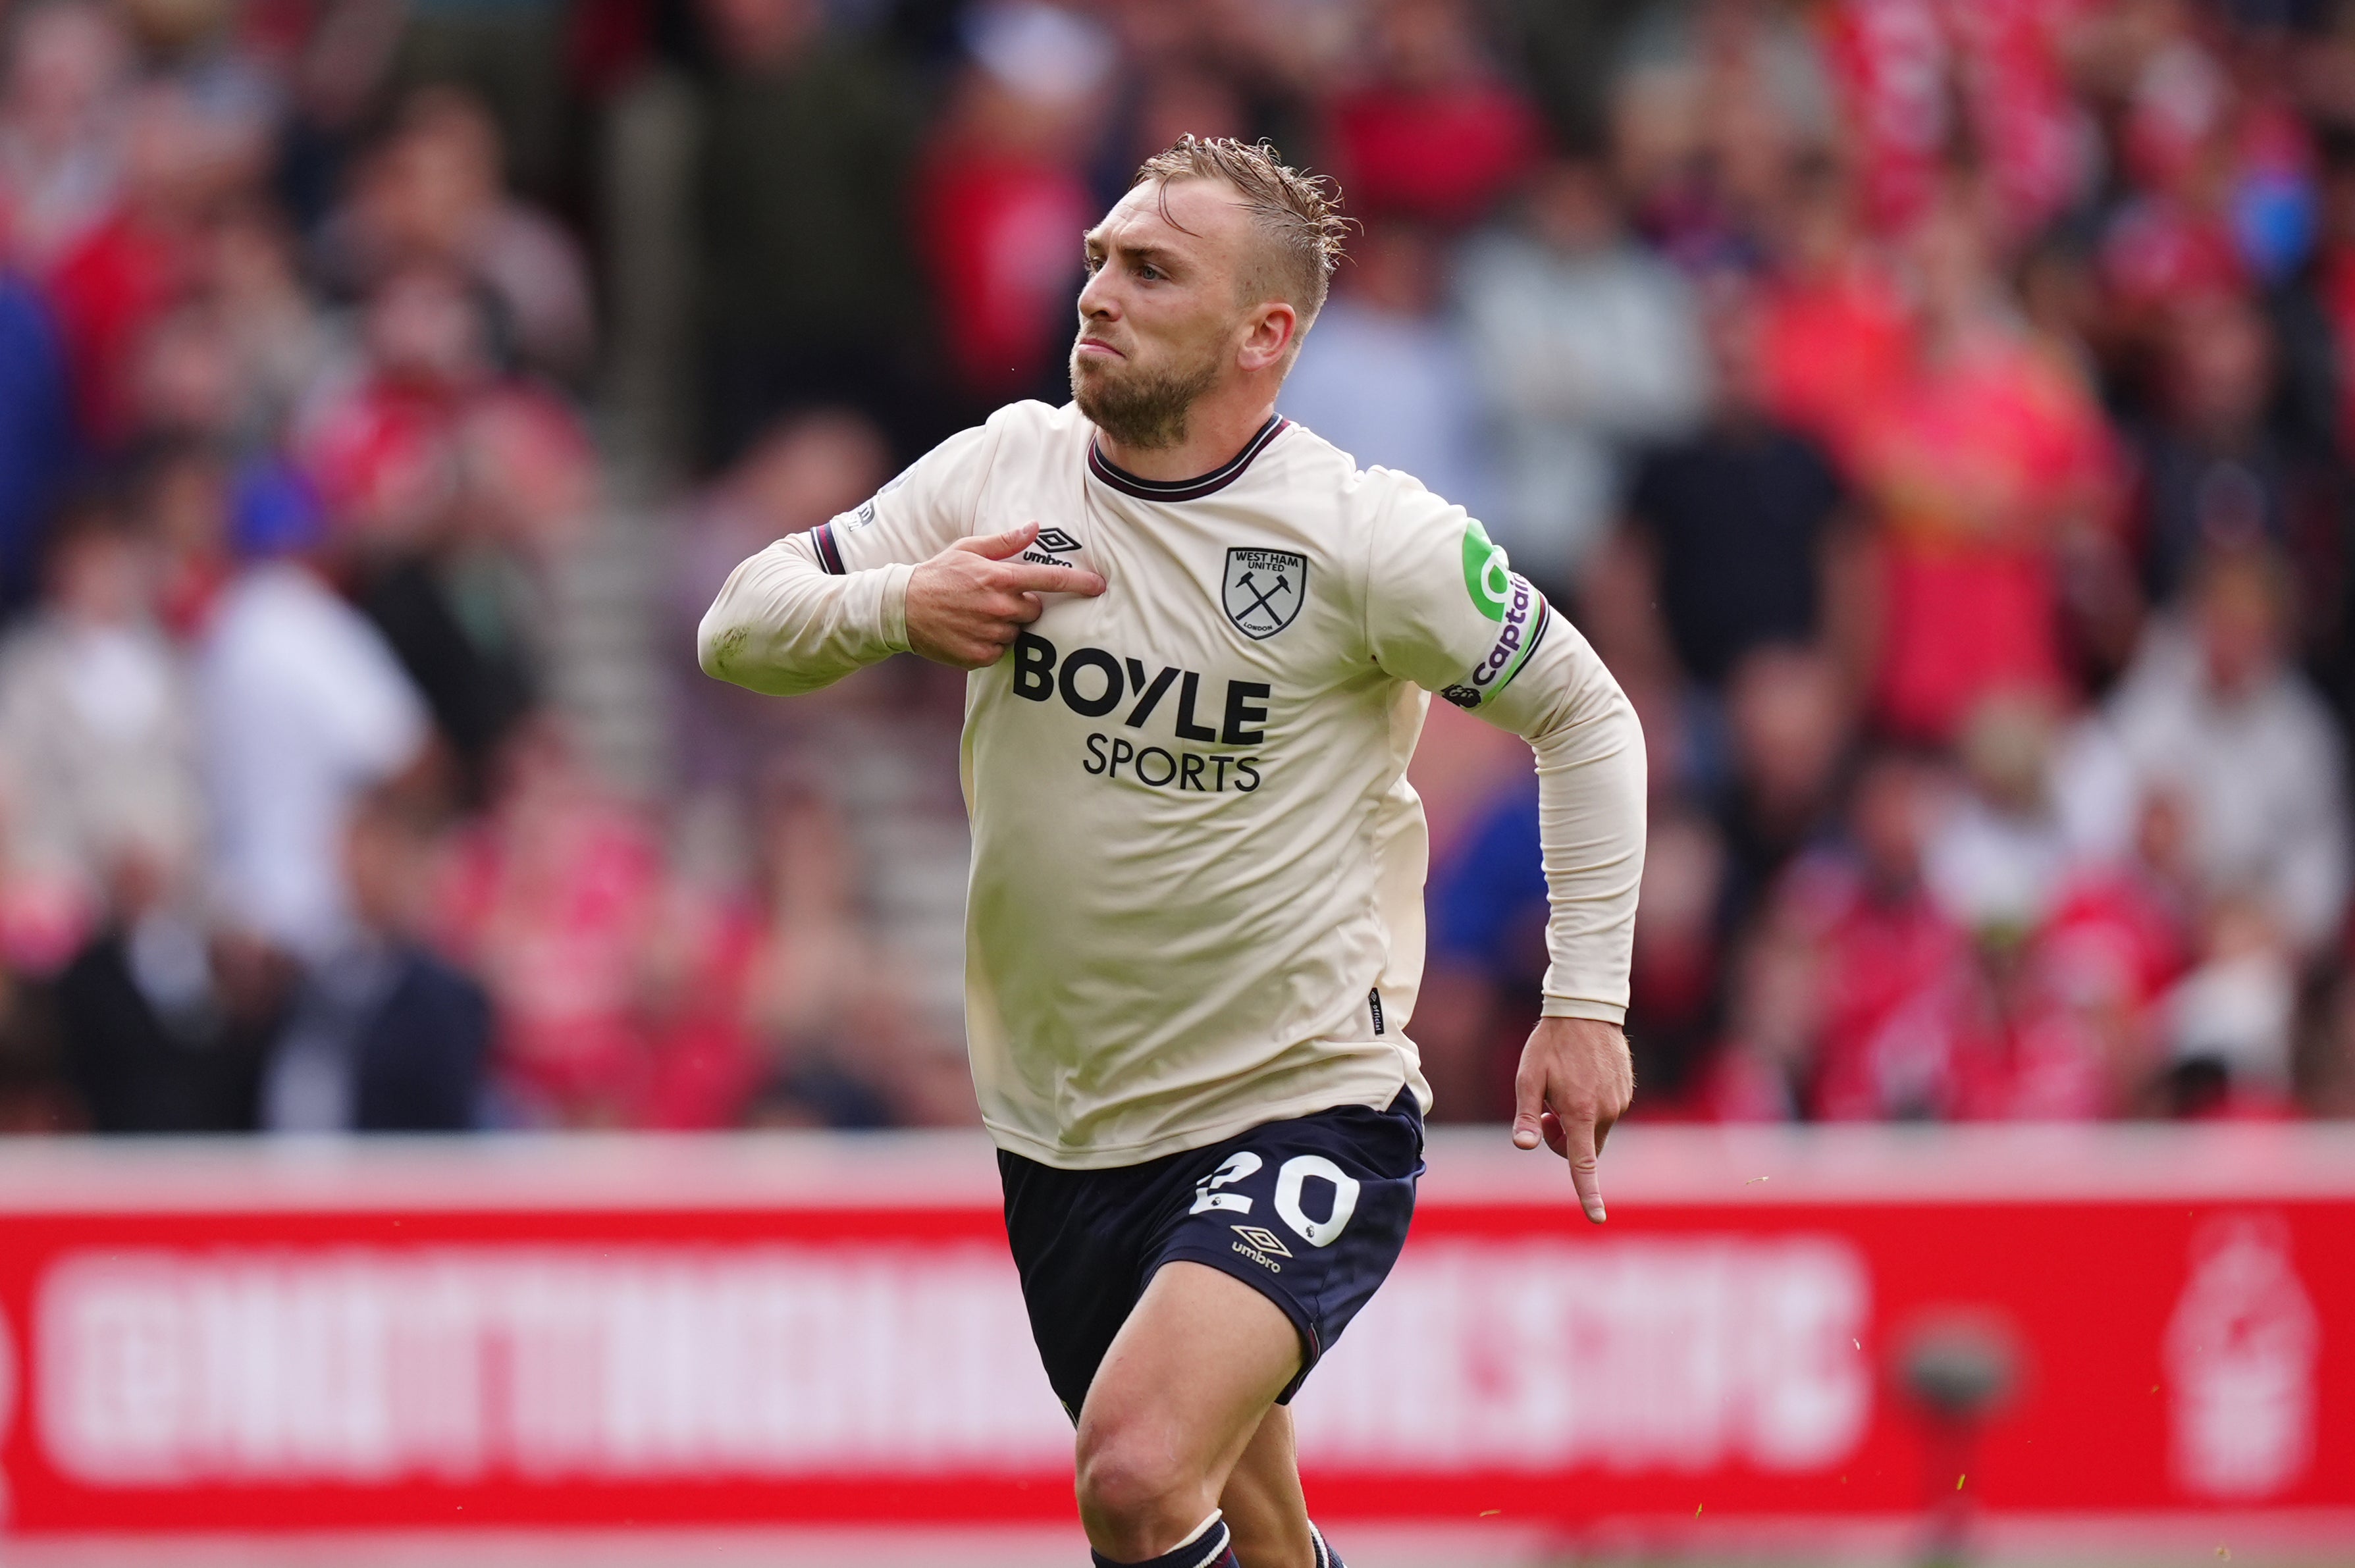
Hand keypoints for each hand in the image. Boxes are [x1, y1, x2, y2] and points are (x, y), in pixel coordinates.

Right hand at [905, 522, 1104, 668]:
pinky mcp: (979, 656)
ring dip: (1004, 626)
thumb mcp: (968, 550)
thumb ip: (1005, 542)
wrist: (902, 609)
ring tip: (976, 615)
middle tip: (993, 599)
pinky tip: (969, 631)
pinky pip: (1000, 652)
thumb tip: (1035, 527)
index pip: (1047, 580)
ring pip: (1016, 633)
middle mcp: (998, 607)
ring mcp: (989, 634)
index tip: (1098, 585)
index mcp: (999, 578)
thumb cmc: (938, 574)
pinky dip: (990, 644)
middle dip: (1021, 606)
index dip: (1076, 583)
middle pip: (1033, 611)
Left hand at [1511, 1016, 1634, 1223]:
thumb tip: (1524, 1147)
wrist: (1586, 1010)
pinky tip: (1581, 1076)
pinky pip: (1606, 1112)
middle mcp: (1606, 1112)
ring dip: (1577, 1120)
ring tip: (1565, 1085)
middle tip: (1546, 1110)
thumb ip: (1527, 1115)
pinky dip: (1591, 1106)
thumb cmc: (1550, 1044)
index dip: (1589, 1194)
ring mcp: (1620, 1102)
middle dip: (1564, 1141)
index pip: (1584, 1164)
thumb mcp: (1528, 1077)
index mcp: (1580, 1113)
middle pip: (1584, 1149)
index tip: (1597, 1218)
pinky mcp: (1626, 1092)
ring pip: (1595, 1130)